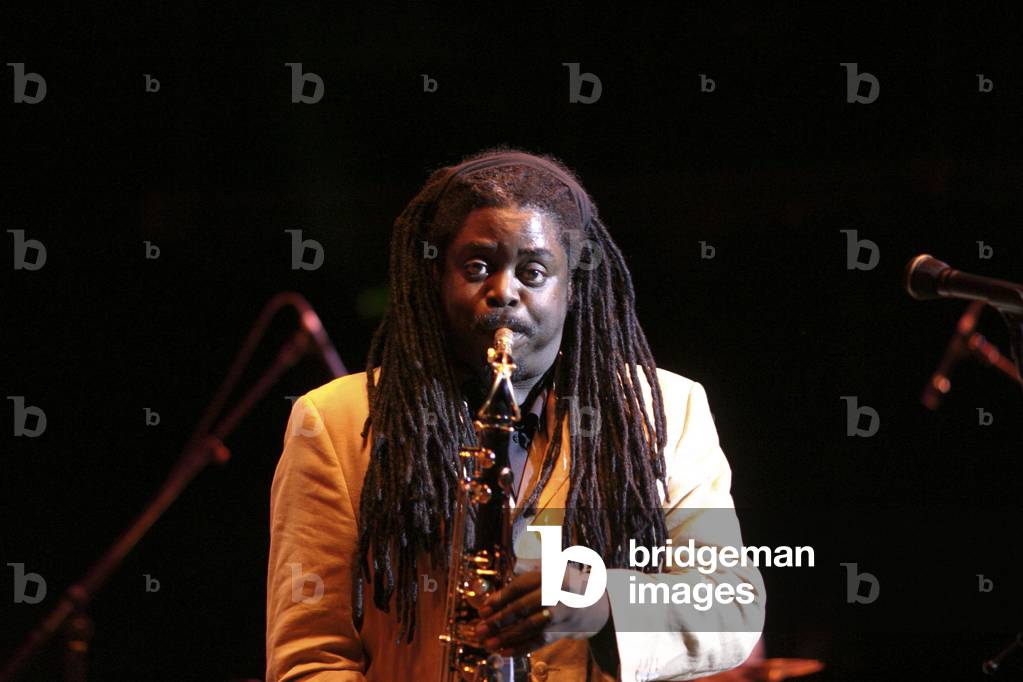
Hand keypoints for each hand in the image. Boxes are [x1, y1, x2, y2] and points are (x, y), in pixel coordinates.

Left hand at [473, 566, 609, 656]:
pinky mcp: (564, 630)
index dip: (500, 598)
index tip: (483, 610)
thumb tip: (490, 602)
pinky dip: (521, 647)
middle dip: (499, 620)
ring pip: (531, 626)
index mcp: (550, 573)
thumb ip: (521, 583)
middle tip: (480, 629)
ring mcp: (562, 613)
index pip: (520, 586)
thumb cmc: (559, 585)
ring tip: (488, 644)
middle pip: (524, 607)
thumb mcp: (546, 573)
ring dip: (507, 637)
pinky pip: (540, 640)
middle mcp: (558, 592)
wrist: (594, 602)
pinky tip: (504, 652)